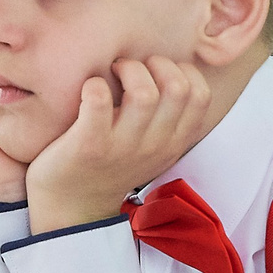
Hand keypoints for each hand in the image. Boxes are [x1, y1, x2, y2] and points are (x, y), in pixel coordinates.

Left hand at [22, 57, 215, 232]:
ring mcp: (122, 146)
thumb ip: (166, 121)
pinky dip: (93, 84)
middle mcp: (154, 145)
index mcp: (173, 143)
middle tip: (132, 68)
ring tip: (112, 72)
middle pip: (178, 88)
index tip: (158, 72)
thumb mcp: (152, 149)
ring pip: (144, 92)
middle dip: (156, 64)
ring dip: (127, 69)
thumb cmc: (111, 166)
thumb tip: (173, 71)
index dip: (183, 71)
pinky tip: (89, 89)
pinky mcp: (89, 144)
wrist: (72, 208)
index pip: (201, 96)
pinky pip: (98, 99)